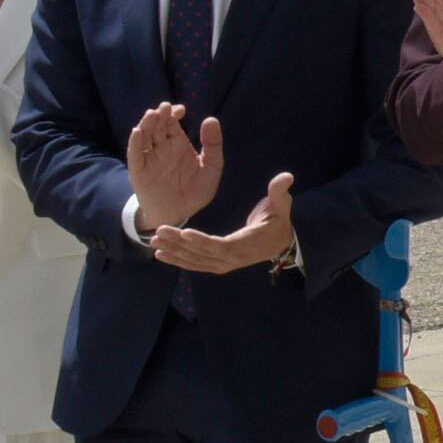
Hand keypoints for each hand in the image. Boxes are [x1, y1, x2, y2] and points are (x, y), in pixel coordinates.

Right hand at [125, 102, 226, 234]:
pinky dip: (135, 143)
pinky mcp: (139, 171)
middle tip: (164, 107)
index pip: (172, 123)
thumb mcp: (211, 168)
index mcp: (177, 144)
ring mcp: (149, 158)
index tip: (181, 109)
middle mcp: (161, 148)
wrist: (180, 213)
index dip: (173, 114)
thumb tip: (211, 119)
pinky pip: (135, 154)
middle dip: (160, 116)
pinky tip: (138, 132)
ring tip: (152, 115)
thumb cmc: (195, 190)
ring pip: (144, 136)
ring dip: (146, 124)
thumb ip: (213, 145)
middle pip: (157, 126)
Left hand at [152, 172, 293, 274]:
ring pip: (195, 260)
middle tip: (160, 231)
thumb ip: (279, 192)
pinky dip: (178, 261)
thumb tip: (286, 177)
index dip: (203, 241)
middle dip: (179, 243)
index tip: (185, 231)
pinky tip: (161, 254)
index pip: (222, 245)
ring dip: (174, 252)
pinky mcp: (218, 265)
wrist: (280, 242)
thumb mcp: (281, 205)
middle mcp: (234, 258)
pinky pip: (196, 265)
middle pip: (203, 253)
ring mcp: (225, 263)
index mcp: (247, 244)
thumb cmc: (278, 221)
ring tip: (155, 241)